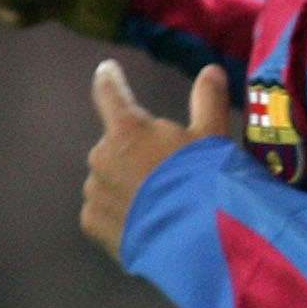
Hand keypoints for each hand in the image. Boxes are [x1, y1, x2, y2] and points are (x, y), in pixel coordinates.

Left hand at [82, 61, 233, 260]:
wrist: (193, 239)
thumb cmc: (205, 180)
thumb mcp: (214, 136)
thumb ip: (208, 100)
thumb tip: (210, 69)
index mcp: (129, 129)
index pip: (111, 93)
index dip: (109, 79)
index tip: (105, 68)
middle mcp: (102, 156)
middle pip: (116, 146)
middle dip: (135, 154)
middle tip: (168, 172)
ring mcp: (95, 191)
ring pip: (108, 180)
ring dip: (128, 185)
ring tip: (162, 204)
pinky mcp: (92, 223)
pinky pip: (104, 211)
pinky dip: (120, 213)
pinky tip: (147, 222)